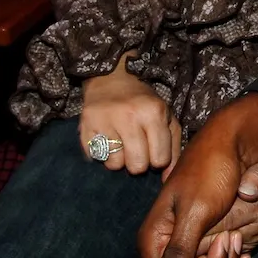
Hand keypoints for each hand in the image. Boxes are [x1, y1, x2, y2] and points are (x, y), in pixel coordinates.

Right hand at [79, 60, 181, 174]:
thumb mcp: (166, 117)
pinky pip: (95, 158)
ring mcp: (105, 120)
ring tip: (120, 142)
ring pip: (115, 165)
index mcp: (154, 112)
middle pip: (137, 166)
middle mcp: (129, 115)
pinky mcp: (85, 125)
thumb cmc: (143, 102)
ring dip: (118, 159)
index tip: (153, 149)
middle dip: (138, 162)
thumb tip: (169, 179)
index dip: (157, 159)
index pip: (159, 160)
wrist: (110, 78)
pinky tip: (106, 139)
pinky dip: (101, 153)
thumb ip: (172, 148)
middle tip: (136, 148)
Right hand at [138, 93, 257, 257]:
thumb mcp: (196, 211)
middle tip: (228, 241)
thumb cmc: (210, 171)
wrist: (228, 146)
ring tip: (236, 240)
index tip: (207, 257)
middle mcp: (164, 250)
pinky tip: (244, 253)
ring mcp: (184, 250)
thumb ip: (178, 253)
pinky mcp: (203, 248)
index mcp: (154, 241)